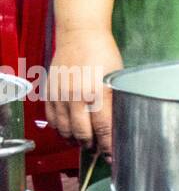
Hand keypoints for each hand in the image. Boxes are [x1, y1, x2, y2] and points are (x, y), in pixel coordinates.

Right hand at [46, 27, 122, 156]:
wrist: (80, 35)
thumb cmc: (104, 53)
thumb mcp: (116, 77)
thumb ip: (114, 102)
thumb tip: (117, 125)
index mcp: (98, 92)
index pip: (104, 128)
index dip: (108, 146)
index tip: (113, 155)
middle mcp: (76, 97)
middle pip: (82, 133)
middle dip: (91, 145)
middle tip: (98, 149)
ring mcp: (60, 96)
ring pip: (65, 130)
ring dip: (75, 139)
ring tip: (84, 141)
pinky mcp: (49, 93)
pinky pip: (52, 119)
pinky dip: (60, 129)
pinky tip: (69, 130)